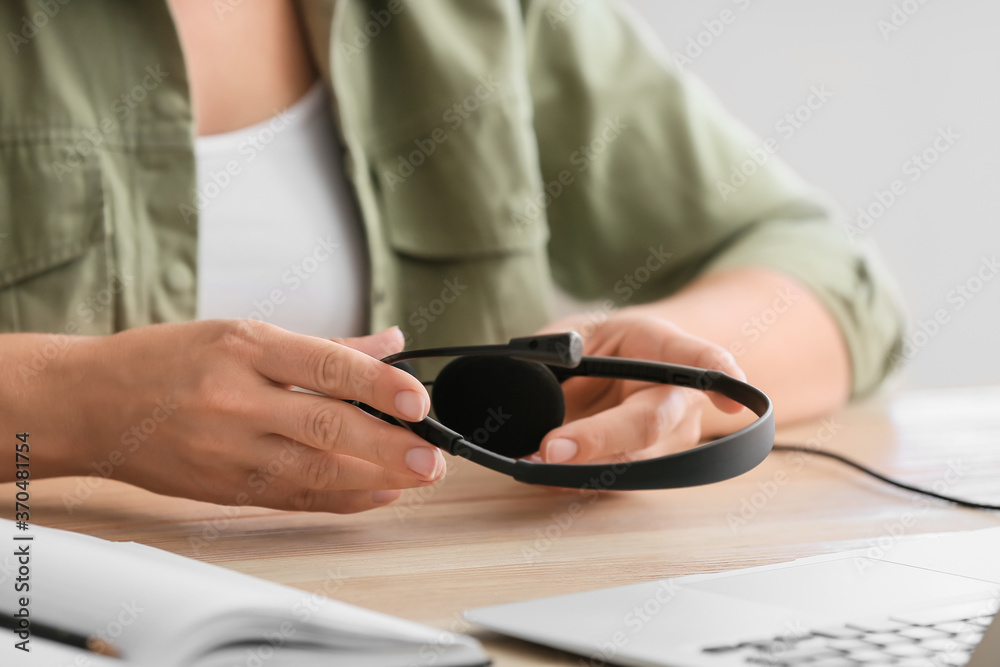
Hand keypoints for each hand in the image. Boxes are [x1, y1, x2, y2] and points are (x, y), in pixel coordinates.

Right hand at [67, 320, 443, 512]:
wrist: (91, 404)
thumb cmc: (166, 361)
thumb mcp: (240, 332)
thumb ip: (322, 346)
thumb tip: (389, 346)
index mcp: (244, 348)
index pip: (326, 367)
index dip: (379, 386)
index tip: (419, 401)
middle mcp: (235, 399)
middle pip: (326, 428)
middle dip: (388, 447)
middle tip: (432, 457)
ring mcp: (227, 448)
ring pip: (314, 471)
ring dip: (374, 479)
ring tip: (416, 477)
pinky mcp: (223, 487)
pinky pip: (292, 498)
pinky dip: (340, 499)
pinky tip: (376, 494)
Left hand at [534, 311, 747, 464]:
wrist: (631, 373)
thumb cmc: (610, 348)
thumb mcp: (583, 331)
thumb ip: (556, 347)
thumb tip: (528, 373)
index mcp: (669, 351)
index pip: (703, 359)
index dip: (720, 375)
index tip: (732, 396)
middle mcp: (681, 401)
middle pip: (649, 424)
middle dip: (599, 439)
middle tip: (551, 448)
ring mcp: (670, 441)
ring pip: (627, 463)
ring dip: (577, 469)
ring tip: (529, 463)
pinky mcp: (648, 470)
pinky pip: (612, 481)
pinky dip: (572, 481)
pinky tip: (540, 474)